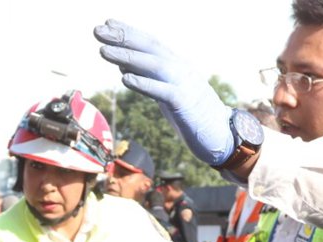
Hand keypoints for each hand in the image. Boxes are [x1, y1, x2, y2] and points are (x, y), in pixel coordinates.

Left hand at [95, 19, 233, 166]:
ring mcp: (185, 85)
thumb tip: (124, 68)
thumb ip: (150, 79)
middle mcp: (181, 70)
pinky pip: (162, 91)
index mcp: (177, 67)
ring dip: (127, 57)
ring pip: (154, 65)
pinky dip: (144, 83)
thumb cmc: (195, 117)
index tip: (107, 24)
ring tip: (103, 51)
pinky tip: (125, 78)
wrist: (224, 137)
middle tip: (98, 30)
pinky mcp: (185, 105)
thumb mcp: (169, 93)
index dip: (129, 33)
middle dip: (123, 38)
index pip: (150, 44)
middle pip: (150, 48)